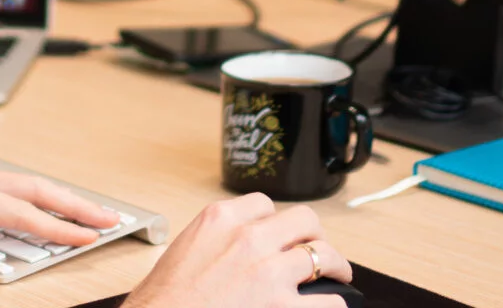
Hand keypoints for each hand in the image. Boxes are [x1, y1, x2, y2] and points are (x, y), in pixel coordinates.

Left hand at [0, 158, 120, 280]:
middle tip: (107, 217)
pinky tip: (36, 200)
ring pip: (18, 180)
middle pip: (31, 187)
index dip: (58, 228)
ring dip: (54, 194)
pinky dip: (30, 190)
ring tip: (83, 209)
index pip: (20, 212)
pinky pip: (1, 181)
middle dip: (73, 203)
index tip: (89, 237)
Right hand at [123, 195, 351, 307]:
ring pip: (323, 254)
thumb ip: (217, 239)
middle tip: (317, 248)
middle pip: (303, 219)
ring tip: (337, 275)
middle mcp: (248, 238)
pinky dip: (333, 303)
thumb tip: (238, 249)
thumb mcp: (186, 249)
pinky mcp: (283, 307)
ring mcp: (269, 271)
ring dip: (334, 265)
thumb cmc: (164, 299)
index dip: (275, 221)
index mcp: (220, 219)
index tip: (278, 234)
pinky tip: (328, 305)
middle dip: (314, 234)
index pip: (263, 204)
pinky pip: (329, 301)